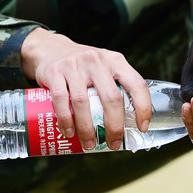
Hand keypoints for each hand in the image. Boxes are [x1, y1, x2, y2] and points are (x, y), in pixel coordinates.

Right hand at [20, 28, 150, 150]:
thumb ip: (117, 85)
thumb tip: (130, 122)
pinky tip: (69, 132)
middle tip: (113, 143)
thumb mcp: (105, 66)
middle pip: (111, 99)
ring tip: (89, 143)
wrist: (49, 48)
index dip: (143, 108)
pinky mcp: (55, 72)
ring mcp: (75, 65)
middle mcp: (98, 61)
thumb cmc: (84, 65)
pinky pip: (61, 101)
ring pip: (84, 103)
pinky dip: (65, 120)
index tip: (142, 127)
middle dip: (114, 126)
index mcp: (116, 61)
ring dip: (87, 128)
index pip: (137, 85)